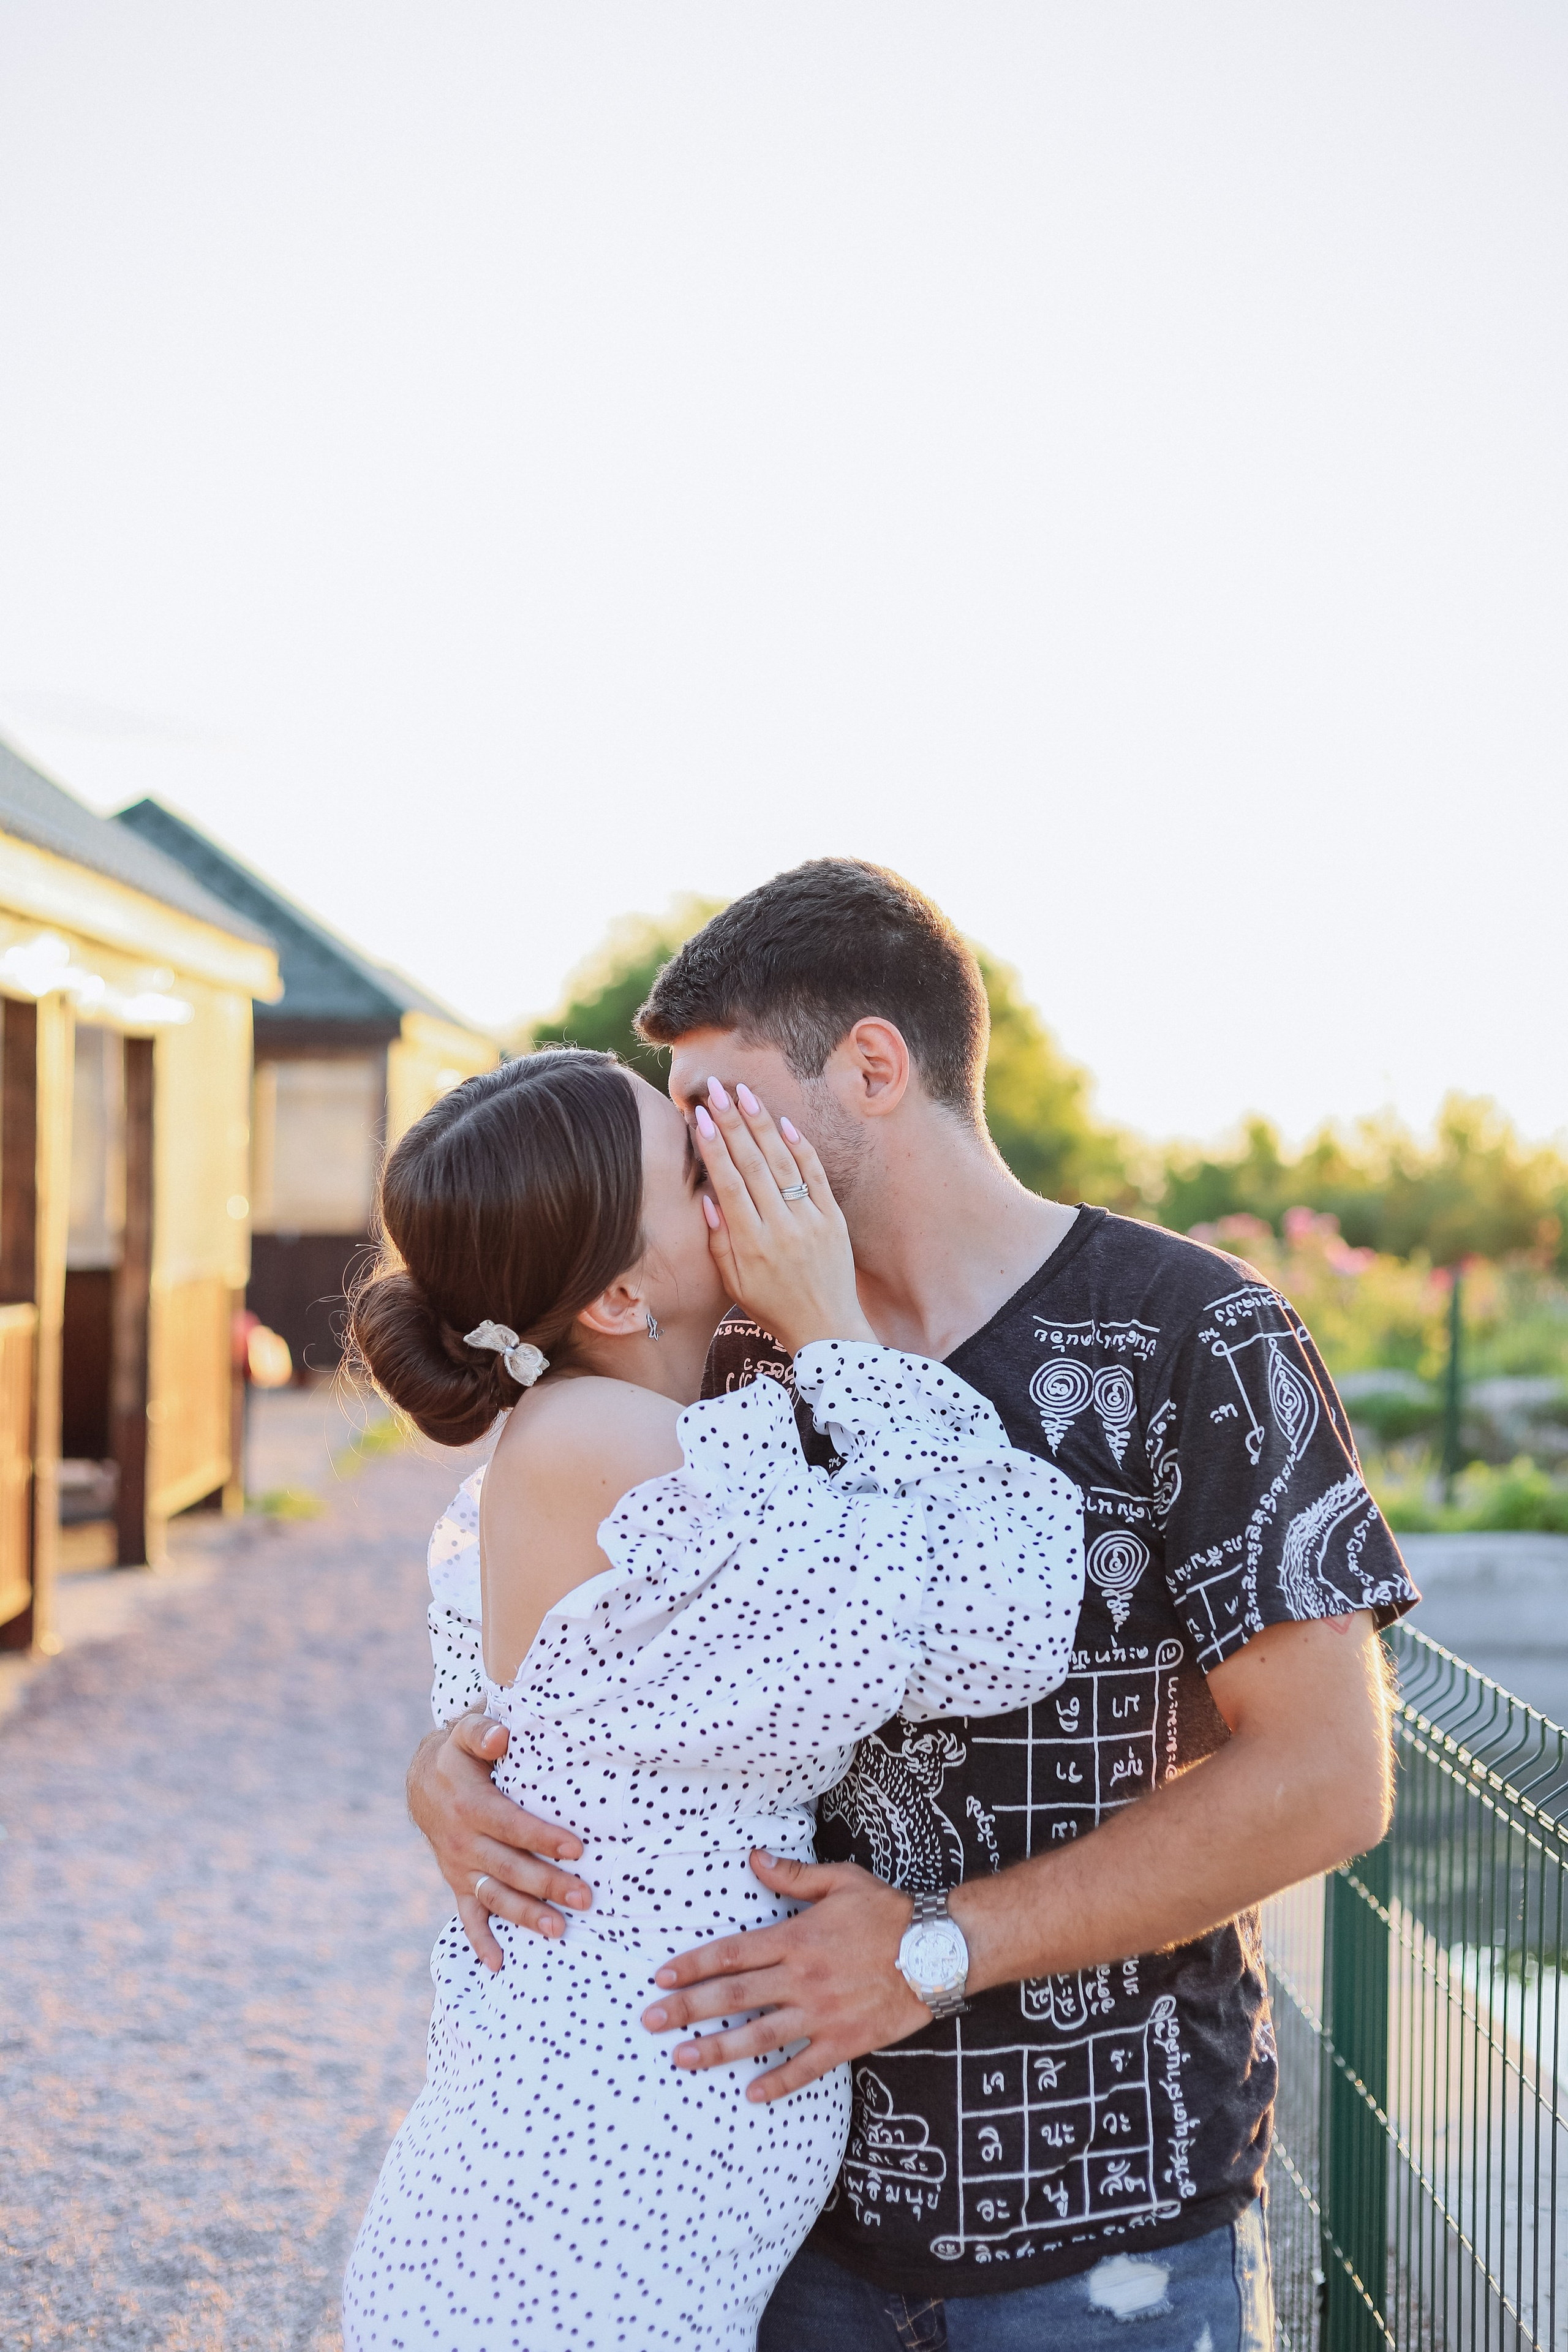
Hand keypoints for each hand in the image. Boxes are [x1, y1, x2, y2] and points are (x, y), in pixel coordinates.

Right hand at [407, 1712, 591, 1970]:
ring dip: (525, 1915)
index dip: (543, 1839)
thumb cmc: (459, 1753)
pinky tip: (499, 1964)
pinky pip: (468, 1915)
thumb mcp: (465, 1732)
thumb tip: (500, 1737)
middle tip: (585, 1897)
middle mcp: (462, 1842)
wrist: (422, 1781)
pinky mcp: (457, 1882)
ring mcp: (459, 1867)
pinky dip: (481, 1940)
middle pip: (509, 1868)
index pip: (512, 1826)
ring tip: (557, 1930)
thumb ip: (481, 1730)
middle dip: (547, 1885)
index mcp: (470, 1806)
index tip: (577, 1850)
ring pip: (494, 1896)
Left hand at [639, 1851, 930, 2100]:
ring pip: (759, 2035)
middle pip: (733, 1996)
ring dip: (717, 2049)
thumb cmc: (889, 1911)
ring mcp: (821, 2013)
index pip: (731, 1953)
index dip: (692, 1965)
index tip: (661, 1978)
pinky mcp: (844, 2040)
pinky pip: (804, 2067)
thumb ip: (793, 1875)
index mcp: (795, 1938)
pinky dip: (778, 2082)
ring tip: (682, 2059)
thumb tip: (752, 1858)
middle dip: (687, 2009)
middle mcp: (801, 1978)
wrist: (939, 1949)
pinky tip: (752, 2093)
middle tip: (650, 2021)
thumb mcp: (841, 1881)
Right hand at [693, 1080, 874, 1355]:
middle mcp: (781, 1229)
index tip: (698, 1116)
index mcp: (751, 1245)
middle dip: (732, 1123)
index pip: (729, 1184)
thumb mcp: (734, 1285)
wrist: (828, 1329)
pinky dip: (800, 1148)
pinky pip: (816, 1176)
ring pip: (783, 1163)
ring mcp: (811, 1222)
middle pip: (753, 1164)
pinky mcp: (834, 1220)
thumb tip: (707, 1199)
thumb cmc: (774, 1308)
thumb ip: (719, 1243)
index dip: (712, 1147)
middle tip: (716, 1089)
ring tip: (745, 1094)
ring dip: (762, 1125)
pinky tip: (784, 1123)